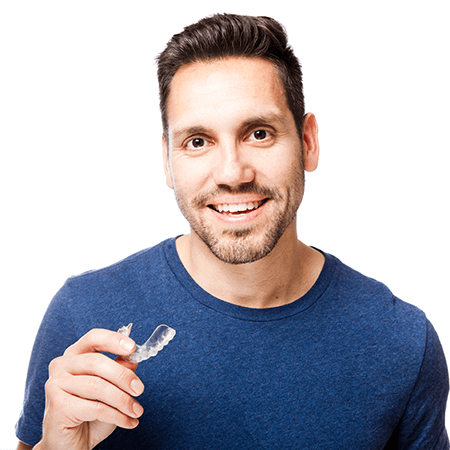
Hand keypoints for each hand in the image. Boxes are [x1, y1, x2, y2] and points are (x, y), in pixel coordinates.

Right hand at [36, 328, 144, 449]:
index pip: (94, 338)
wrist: (72, 444)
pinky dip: (116, 415)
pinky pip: (94, 407)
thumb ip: (121, 370)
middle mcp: (62, 365)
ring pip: (97, 386)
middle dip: (123, 376)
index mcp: (75, 354)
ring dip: (123, 400)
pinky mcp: (57, 406)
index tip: (133, 348)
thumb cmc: (91, 412)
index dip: (114, 340)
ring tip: (136, 410)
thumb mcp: (112, 388)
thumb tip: (134, 358)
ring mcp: (56, 384)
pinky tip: (127, 421)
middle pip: (96, 362)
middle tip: (140, 389)